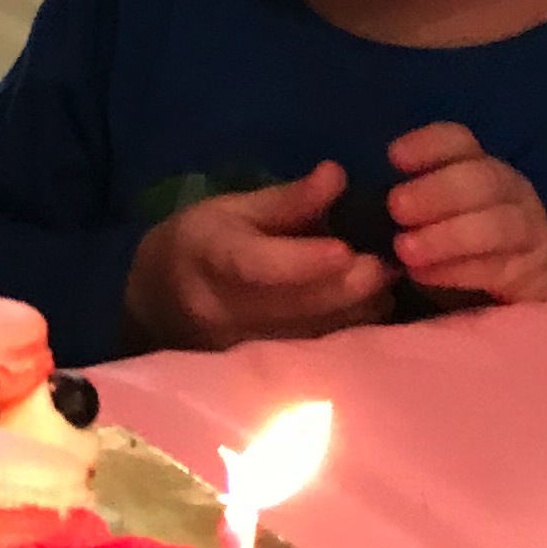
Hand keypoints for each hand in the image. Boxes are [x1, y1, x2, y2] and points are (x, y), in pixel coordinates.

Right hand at [123, 163, 395, 348]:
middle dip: (349, 286)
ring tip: (385, 281)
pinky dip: (350, 329)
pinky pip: (317, 352)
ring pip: (314, 335)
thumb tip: (336, 176)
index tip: (346, 249)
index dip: (303, 262)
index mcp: (210, 257)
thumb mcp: (233, 208)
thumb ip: (288, 200)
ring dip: (357, 309)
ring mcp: (243, 348)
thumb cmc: (201, 244)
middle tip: (386, 262)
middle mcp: (223, 310)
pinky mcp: (263, 371)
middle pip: (296, 306)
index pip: (256, 266)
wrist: (159, 301)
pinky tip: (370, 306)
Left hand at [386, 122, 546, 307]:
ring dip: (448, 235)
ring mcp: (529, 231)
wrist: (512, 303)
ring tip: (406, 250)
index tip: (395, 158)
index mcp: (479, 170)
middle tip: (396, 209)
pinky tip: (425, 276)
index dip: (430, 144)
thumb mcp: (425, 224)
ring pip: (498, 224)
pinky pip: (502, 267)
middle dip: (437, 191)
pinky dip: (461, 270)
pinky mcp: (537, 274)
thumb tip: (350, 197)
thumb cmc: (454, 256)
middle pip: (483, 178)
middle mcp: (510, 193)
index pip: (460, 142)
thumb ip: (402, 207)